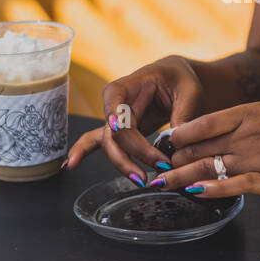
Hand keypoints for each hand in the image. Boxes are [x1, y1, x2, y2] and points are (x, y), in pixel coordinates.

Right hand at [64, 55, 204, 178]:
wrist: (176, 80)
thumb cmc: (180, 80)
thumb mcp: (189, 91)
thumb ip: (184, 115)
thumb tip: (177, 142)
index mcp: (130, 85)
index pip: (117, 103)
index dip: (116, 119)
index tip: (119, 130)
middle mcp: (116, 102)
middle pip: (113, 131)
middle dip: (128, 154)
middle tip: (148, 174)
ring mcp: (115, 119)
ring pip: (110, 144)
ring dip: (122, 164)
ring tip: (140, 180)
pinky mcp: (120, 132)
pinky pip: (98, 143)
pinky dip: (83, 152)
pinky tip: (69, 165)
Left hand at [151, 102, 259, 197]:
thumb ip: (246, 125)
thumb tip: (216, 139)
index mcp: (252, 112)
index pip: (202, 122)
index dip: (176, 135)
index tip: (160, 144)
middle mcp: (252, 133)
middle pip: (200, 147)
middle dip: (173, 159)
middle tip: (151, 168)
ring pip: (210, 166)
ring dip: (181, 177)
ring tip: (161, 184)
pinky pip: (235, 186)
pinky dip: (211, 189)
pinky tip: (195, 192)